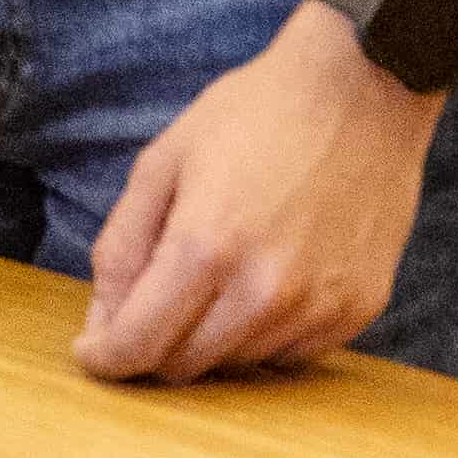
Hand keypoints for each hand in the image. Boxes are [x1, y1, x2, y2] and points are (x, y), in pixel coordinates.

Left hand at [73, 5, 441, 379]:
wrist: (363, 91)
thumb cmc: (256, 115)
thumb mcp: (164, 162)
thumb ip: (123, 245)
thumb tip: (104, 319)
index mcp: (205, 247)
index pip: (140, 344)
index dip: (107, 358)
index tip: (94, 354)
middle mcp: (264, 291)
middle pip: (185, 366)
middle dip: (154, 344)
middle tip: (151, 302)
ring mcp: (318, 306)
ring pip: (237, 364)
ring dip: (212, 335)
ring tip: (220, 268)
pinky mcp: (358, 311)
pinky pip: (291, 354)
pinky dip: (265, 332)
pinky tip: (265, 277)